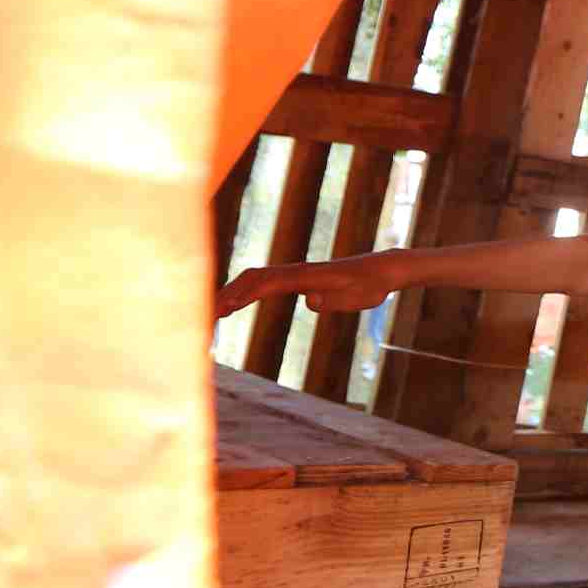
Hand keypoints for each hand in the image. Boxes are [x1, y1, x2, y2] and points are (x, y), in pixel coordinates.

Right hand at [215, 255, 397, 320]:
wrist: (382, 270)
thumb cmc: (371, 285)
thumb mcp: (357, 298)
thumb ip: (334, 300)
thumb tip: (310, 302)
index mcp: (306, 276)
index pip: (267, 284)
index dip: (244, 295)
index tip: (224, 309)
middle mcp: (297, 272)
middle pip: (252, 279)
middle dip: (227, 295)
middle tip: (205, 317)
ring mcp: (295, 274)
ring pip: (255, 279)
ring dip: (231, 293)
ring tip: (210, 314)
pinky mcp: (298, 279)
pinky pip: (264, 283)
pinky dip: (244, 291)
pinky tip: (233, 305)